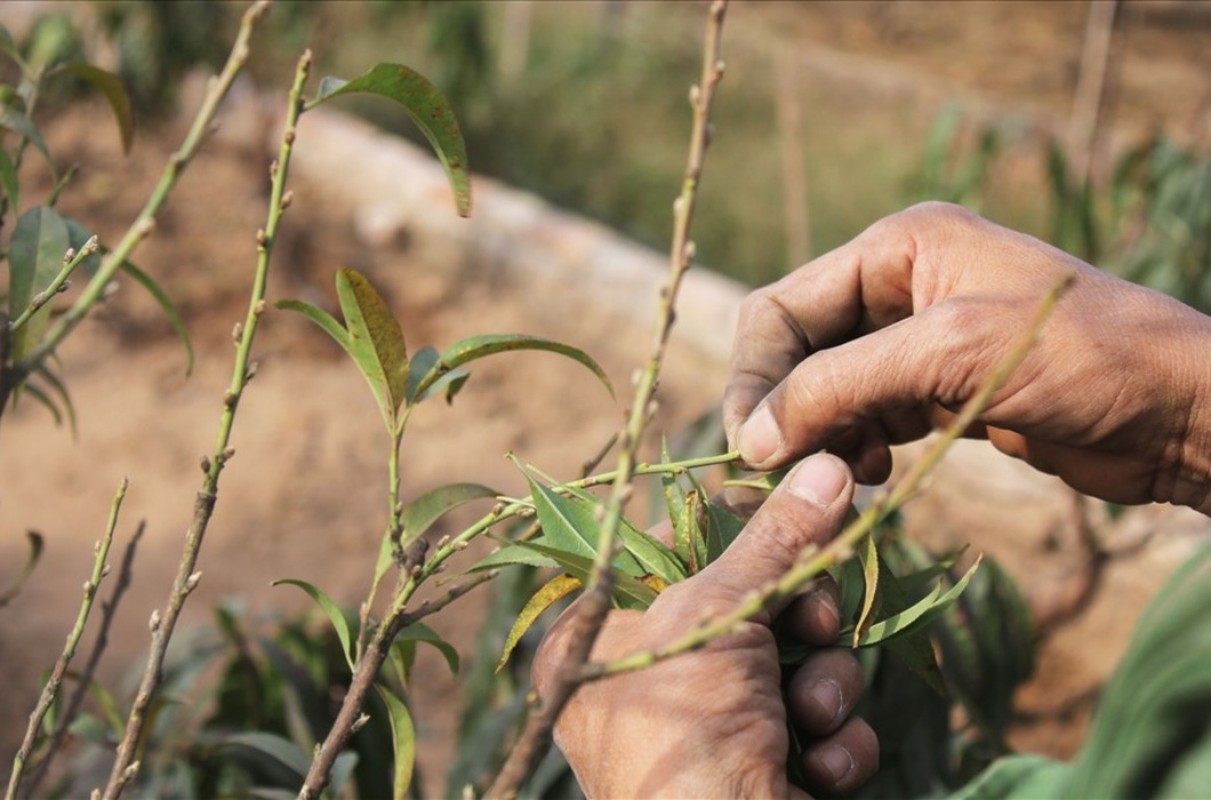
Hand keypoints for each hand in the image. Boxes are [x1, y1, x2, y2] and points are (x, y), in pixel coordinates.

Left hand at [532, 454, 878, 797]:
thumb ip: (775, 539)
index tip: (797, 522)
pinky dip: (833, 743)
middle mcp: (647, 683)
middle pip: (752, 607)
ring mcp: (707, 734)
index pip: (681, 554)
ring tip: (811, 718)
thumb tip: (825, 464)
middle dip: (800, 621)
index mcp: (602, 638)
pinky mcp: (761, 773)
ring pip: (796, 665)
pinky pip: (817, 728)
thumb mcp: (720, 616)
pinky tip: (821, 769)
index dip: (744, 538)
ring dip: (823, 686)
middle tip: (813, 628)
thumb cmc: (685, 734)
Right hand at [725, 202, 1210, 511]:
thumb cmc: (1082, 358)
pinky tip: (870, 474)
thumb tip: (751, 437)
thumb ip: (841, 386)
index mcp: (897, 247)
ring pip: (827, 388)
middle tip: (780, 472)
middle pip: (797, 347)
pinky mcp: (939, 390)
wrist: (1180, 411)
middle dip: (784, 408)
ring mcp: (919, 340)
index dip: (757, 375)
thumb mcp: (950, 356)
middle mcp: (900, 285)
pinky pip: (865, 416)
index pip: (782, 307)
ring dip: (818, 434)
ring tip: (838, 475)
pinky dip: (854, 446)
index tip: (751, 447)